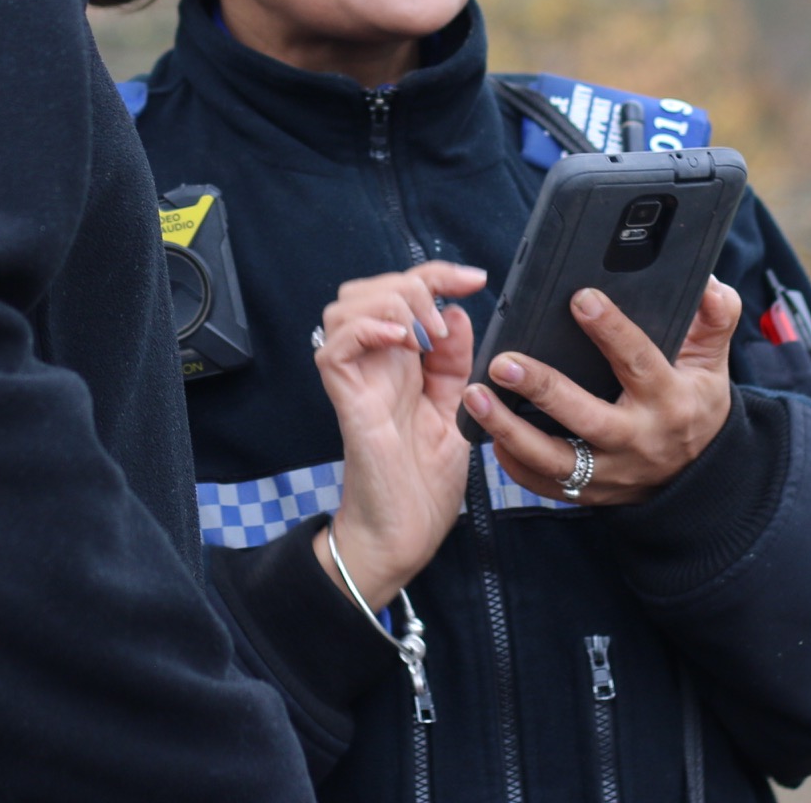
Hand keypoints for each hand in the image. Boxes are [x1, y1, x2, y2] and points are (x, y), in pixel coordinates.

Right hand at [311, 261, 483, 610]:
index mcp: (402, 363)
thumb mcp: (456, 411)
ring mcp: (356, 380)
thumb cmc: (425, 484)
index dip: (438, 274)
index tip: (476, 279)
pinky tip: (401, 341)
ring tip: (422, 333)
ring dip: (389, 303)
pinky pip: (334, 346)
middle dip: (411, 283)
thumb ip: (454, 363)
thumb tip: (455, 313)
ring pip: (344, 307)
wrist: (406, 536)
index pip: (406, 294)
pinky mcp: (346, 400)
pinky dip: (367, 330)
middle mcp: (374, 365)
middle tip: (441, 321)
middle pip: (368, 288)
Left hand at [462, 276, 741, 506]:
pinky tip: (488, 435)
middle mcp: (639, 439)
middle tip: (503, 361)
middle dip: (543, 388)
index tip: (580, 297)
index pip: (639, 361)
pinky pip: (546, 484)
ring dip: (510, 430)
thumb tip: (710, 285)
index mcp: (670, 399)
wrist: (701, 476)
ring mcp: (612, 472)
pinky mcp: (591, 492)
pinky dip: (514, 465)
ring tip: (475, 398)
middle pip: (586, 417)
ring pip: (556, 459)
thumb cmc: (696, 404)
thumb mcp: (713, 361)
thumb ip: (716, 319)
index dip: (611, 329)